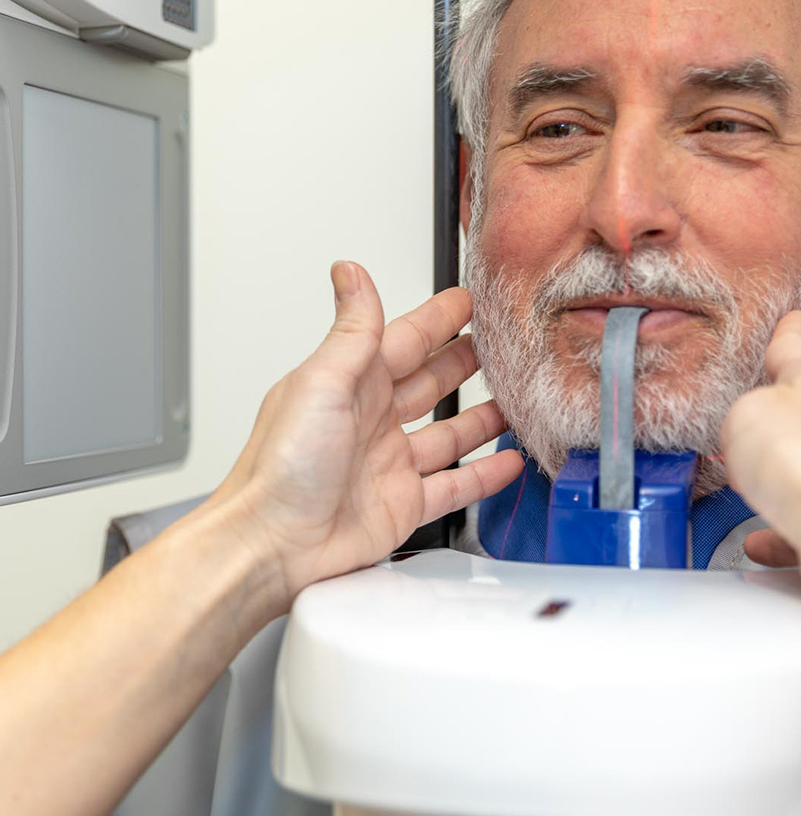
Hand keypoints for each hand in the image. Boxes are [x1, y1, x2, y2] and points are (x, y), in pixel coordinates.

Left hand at [211, 262, 522, 610]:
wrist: (272, 544)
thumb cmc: (282, 466)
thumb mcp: (322, 383)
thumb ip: (351, 330)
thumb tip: (350, 271)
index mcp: (352, 384)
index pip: (406, 340)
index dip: (438, 319)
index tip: (467, 300)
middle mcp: (372, 420)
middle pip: (430, 382)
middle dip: (464, 362)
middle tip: (499, 344)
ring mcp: (389, 463)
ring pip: (448, 433)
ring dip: (481, 417)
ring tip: (514, 401)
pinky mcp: (402, 505)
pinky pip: (454, 485)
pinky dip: (483, 475)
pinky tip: (506, 463)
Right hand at [720, 311, 800, 586]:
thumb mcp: (747, 412)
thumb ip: (738, 411)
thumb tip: (739, 427)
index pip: (796, 348)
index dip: (788, 332)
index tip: (793, 319)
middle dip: (769, 422)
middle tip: (740, 423)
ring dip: (771, 481)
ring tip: (744, 488)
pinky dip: (776, 532)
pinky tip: (758, 540)